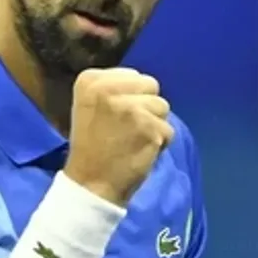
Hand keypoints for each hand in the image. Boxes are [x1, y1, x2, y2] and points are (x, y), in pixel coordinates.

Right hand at [64, 67, 173, 206]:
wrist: (91, 184)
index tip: (113, 115)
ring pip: (162, 106)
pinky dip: (160, 142)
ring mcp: (131, 108)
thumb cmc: (91, 145)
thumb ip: (113, 87)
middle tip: (128, 126)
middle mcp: (108, 89)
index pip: (132, 74)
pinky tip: (141, 151)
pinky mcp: (149, 128)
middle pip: (150, 84)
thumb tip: (140, 79)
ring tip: (133, 139)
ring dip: (154, 123)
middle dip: (146, 104)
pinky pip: (168, 129)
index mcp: (89, 80)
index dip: (129, 95)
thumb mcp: (89, 105)